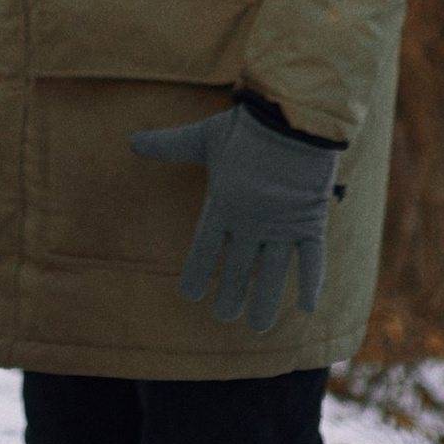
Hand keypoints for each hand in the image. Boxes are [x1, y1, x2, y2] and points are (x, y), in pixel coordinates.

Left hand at [130, 92, 343, 332]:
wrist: (292, 117)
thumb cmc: (245, 126)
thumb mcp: (202, 137)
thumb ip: (168, 144)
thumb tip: (131, 140)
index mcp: (222, 204)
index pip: (204, 251)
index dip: (196, 275)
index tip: (190, 295)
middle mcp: (250, 222)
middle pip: (237, 270)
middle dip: (230, 295)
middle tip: (225, 316)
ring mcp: (282, 225)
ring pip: (271, 274)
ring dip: (265, 302)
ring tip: (258, 326)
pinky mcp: (310, 221)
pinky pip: (312, 259)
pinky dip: (312, 283)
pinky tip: (307, 307)